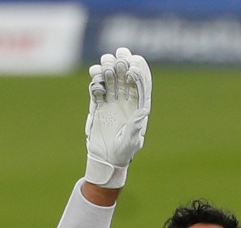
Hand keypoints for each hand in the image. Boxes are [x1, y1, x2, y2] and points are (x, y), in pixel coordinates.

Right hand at [85, 47, 150, 188]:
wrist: (106, 160)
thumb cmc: (123, 153)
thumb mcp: (131, 141)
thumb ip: (135, 126)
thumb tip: (144, 111)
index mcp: (139, 107)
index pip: (141, 84)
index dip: (139, 72)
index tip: (134, 64)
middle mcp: (127, 102)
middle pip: (125, 77)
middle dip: (123, 64)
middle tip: (119, 54)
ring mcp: (112, 102)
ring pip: (111, 80)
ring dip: (108, 70)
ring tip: (104, 65)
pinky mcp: (99, 106)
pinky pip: (97, 90)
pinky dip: (96, 83)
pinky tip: (96, 80)